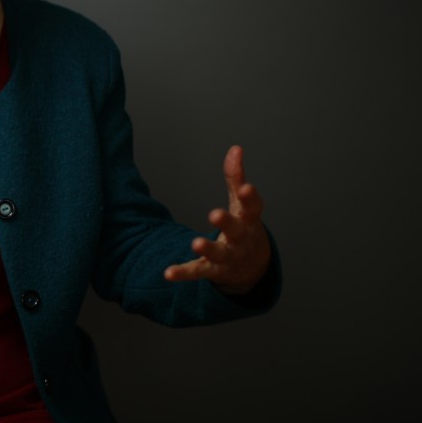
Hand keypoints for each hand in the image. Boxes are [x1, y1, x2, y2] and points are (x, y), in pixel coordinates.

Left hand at [164, 145, 270, 294]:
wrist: (253, 267)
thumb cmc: (245, 227)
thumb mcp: (242, 203)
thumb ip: (236, 178)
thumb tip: (235, 149)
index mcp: (249, 220)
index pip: (253, 208)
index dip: (250, 197)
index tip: (246, 187)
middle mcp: (241, 240)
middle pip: (236, 231)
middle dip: (226, 222)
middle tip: (214, 213)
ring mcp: (228, 257)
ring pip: (218, 254)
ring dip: (207, 248)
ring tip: (195, 243)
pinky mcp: (212, 270)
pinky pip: (197, 272)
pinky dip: (183, 273)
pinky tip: (168, 273)